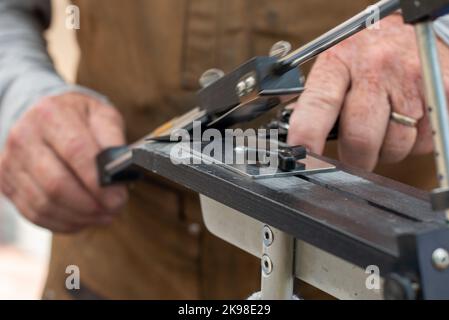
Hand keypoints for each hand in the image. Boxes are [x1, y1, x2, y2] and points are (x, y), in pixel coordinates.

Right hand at [0, 93, 127, 232]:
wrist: (47, 117)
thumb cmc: (82, 119)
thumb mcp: (103, 116)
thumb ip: (113, 140)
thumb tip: (121, 171)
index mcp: (51, 113)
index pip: (76, 151)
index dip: (98, 181)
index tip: (118, 199)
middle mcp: (24, 135)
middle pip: (56, 183)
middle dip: (90, 205)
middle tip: (114, 210)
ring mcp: (11, 161)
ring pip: (45, 203)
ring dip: (79, 217)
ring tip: (103, 216)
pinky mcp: (6, 182)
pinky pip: (34, 213)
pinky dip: (62, 222)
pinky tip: (83, 219)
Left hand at [288, 15, 448, 170]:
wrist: (417, 33)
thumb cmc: (369, 55)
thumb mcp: (337, 65)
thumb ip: (318, 98)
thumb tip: (297, 137)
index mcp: (341, 60)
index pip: (319, 104)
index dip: (308, 136)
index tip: (304, 156)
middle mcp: (376, 67)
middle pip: (360, 137)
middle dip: (354, 159)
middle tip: (354, 157)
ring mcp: (412, 80)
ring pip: (394, 146)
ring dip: (385, 151)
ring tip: (384, 127)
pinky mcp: (441, 93)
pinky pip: (422, 142)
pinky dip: (412, 143)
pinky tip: (407, 120)